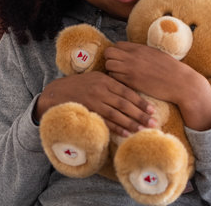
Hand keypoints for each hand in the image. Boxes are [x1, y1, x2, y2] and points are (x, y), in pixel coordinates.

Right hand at [34, 71, 156, 135]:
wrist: (57, 92)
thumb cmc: (79, 85)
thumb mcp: (96, 78)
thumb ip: (111, 84)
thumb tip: (129, 93)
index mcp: (105, 80)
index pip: (127, 91)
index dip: (140, 101)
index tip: (151, 110)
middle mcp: (101, 90)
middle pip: (124, 104)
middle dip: (140, 114)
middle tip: (153, 122)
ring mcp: (94, 101)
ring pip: (117, 114)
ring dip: (131, 123)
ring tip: (143, 130)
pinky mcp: (88, 111)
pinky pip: (105, 121)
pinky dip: (117, 128)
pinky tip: (127, 133)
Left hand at [104, 42, 210, 130]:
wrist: (181, 83)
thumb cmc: (171, 70)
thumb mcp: (156, 54)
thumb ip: (142, 52)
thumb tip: (133, 51)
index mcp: (140, 48)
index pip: (117, 45)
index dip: (117, 52)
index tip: (121, 60)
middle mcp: (133, 56)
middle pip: (108, 52)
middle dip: (110, 59)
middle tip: (117, 68)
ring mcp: (131, 68)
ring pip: (108, 65)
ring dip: (112, 70)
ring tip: (120, 76)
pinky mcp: (132, 82)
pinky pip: (114, 78)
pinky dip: (116, 80)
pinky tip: (125, 84)